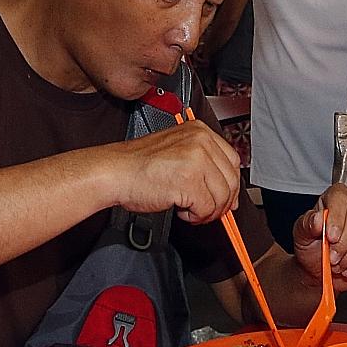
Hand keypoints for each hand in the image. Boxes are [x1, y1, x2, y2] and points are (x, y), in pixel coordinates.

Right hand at [109, 120, 240, 224]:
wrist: (114, 172)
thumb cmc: (138, 165)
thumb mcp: (177, 151)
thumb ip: (203, 162)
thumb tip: (225, 187)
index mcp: (199, 131)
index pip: (232, 159)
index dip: (231, 183)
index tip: (227, 197)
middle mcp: (201, 142)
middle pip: (231, 179)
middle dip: (223, 201)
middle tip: (209, 210)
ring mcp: (196, 160)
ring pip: (222, 196)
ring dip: (208, 210)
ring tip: (190, 210)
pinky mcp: (190, 182)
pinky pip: (206, 208)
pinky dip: (196, 216)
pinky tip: (181, 210)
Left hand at [292, 184, 346, 289]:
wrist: (319, 267)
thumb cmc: (311, 245)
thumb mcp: (301, 234)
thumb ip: (307, 224)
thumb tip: (317, 219)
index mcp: (337, 196)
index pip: (341, 199)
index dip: (337, 219)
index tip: (330, 237)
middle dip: (344, 242)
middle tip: (332, 256)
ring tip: (337, 264)